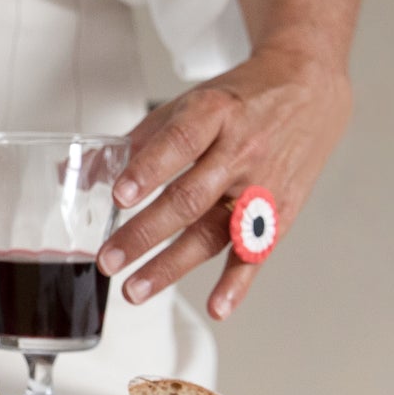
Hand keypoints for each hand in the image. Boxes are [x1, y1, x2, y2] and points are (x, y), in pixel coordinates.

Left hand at [96, 45, 351, 319]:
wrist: (308, 88)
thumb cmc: (241, 99)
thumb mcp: (189, 103)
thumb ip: (140, 141)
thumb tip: (84, 171)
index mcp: (215, 113)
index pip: (180, 143)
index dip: (149, 170)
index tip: (120, 195)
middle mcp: (241, 150)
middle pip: (190, 198)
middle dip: (144, 233)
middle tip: (109, 259)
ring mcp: (261, 185)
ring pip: (214, 231)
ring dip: (172, 266)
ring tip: (135, 289)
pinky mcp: (279, 211)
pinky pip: (256, 252)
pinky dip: (237, 283)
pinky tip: (218, 307)